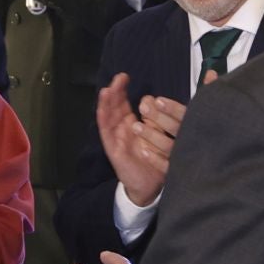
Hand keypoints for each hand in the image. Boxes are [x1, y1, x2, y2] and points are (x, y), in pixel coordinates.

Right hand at [96, 76, 186, 206]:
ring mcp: (116, 139)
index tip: (125, 77)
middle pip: (115, 107)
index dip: (123, 91)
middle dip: (115, 91)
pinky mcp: (114, 149)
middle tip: (119, 76)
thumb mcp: (160, 136)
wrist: (151, 187)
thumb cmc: (156, 161)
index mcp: (132, 126)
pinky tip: (103, 107)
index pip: (124, 105)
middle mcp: (122, 130)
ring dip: (107, 102)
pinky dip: (104, 118)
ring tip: (107, 88)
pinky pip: (106, 132)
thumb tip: (160, 100)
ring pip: (108, 117)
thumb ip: (160, 119)